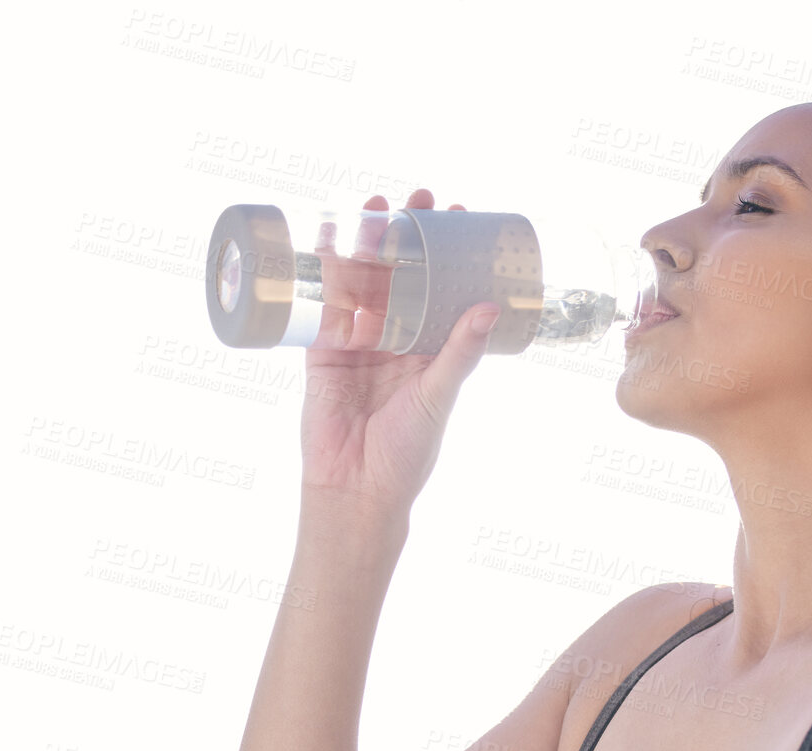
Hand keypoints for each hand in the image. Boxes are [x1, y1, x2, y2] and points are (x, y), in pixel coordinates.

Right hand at [298, 188, 499, 514]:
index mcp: (429, 351)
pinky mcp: (322, 352)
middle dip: (407, 239)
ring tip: (375, 207)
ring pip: (362, 284)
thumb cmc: (406, 454)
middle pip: (400, 278)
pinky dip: (325, 274)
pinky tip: (329, 240)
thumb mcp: (438, 396)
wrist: (354, 490)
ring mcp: (357, 344)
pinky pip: (323, 306)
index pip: (441, 290)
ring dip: (367, 246)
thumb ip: (459, 353)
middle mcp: (395, 342)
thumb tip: (489, 307)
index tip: (458, 218)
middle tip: (417, 199)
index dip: (447, 255)